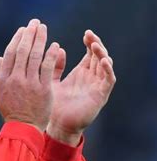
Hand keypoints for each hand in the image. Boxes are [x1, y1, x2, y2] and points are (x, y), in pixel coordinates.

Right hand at [0, 19, 59, 131]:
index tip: (23, 30)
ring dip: (40, 39)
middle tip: (35, 23)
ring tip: (44, 29)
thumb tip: (0, 58)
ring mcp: (29, 84)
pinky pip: (47, 67)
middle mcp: (15, 79)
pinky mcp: (43, 89)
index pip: (10, 53)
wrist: (23, 128)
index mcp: (3, 79)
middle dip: (29, 34)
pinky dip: (51, 54)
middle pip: (22, 51)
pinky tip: (55, 45)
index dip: (17, 39)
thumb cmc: (11, 111)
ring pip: (34, 56)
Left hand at [47, 30, 116, 145]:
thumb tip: (60, 48)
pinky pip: (108, 79)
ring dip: (102, 54)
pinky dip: (107, 69)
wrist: (57, 127)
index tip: (86, 33)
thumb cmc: (54, 106)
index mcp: (81, 73)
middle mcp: (91, 78)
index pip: (90, 53)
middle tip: (90, 35)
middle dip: (96, 44)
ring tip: (95, 45)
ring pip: (106, 65)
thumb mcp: (52, 82)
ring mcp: (97, 86)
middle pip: (99, 56)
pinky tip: (102, 61)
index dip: (90, 42)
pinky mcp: (100, 95)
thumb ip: (55, 67)